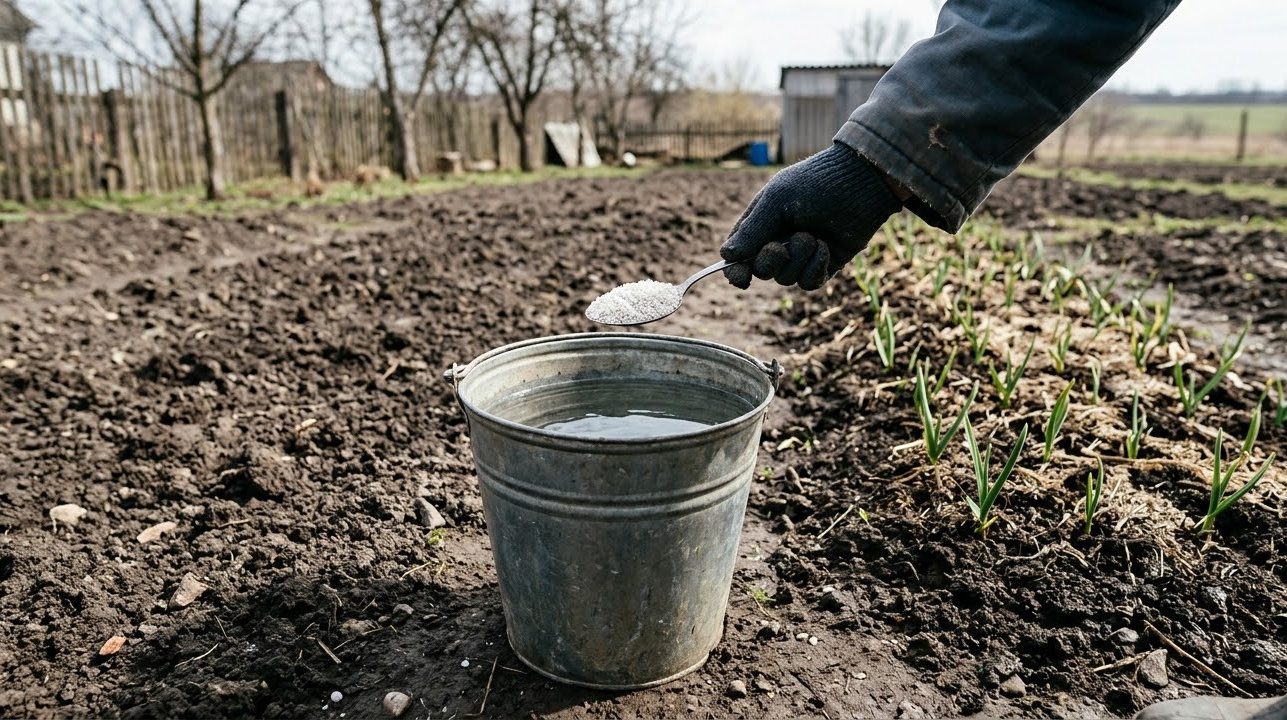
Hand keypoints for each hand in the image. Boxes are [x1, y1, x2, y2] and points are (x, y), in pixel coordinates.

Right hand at [720, 142, 902, 289]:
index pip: (738, 255)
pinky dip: (814, 267)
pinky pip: (808, 283)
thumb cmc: (816, 182)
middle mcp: (778, 240)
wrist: (862, 182)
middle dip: (769, 262)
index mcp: (761, 223)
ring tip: (813, 236)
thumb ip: (752, 229)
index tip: (741, 278)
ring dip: (798, 259)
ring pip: (785, 279)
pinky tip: (825, 247)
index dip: (735, 270)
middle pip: (760, 271)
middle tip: (780, 246)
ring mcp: (802, 255)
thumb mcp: (777, 200)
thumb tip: (726, 255)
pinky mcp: (824, 265)